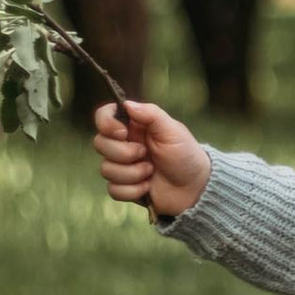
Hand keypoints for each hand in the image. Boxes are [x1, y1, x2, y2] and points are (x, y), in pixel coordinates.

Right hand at [94, 99, 210, 219]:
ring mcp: (122, 166)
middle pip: (100, 144)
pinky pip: (113, 189)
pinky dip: (132, 190)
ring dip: (132, 173)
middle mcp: (124, 144)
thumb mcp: (172, 130)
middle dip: (124, 153)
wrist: (194, 187)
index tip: (123, 133)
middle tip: (146, 154)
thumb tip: (126, 104)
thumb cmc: (186, 155)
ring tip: (151, 172)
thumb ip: (151, 114)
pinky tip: (147, 186)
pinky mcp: (124, 187)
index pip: (104, 116)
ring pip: (105, 169)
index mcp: (133, 126)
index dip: (106, 124)